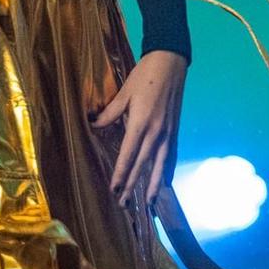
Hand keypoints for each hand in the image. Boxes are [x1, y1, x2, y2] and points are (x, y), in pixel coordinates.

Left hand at [95, 49, 186, 205]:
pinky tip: (166, 183)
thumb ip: (110, 112)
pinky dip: (168, 171)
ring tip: (148, 204)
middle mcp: (156, 133)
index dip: (121, 174)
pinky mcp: (175, 131)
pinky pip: (171, 156)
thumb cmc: (145, 75)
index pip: (128, 155)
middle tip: (123, 204)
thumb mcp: (124, 92)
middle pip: (143, 165)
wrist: (171, 63)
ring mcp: (168, 133)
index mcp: (140, 123)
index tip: (114, 190)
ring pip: (160, 166)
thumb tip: (93, 125)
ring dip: (154, 186)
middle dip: (133, 185)